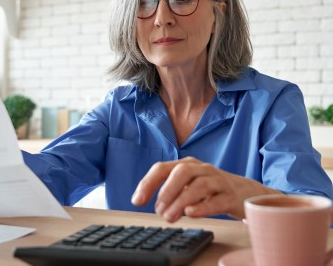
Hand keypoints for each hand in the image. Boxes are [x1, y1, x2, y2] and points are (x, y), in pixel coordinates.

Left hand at [131, 156, 278, 221]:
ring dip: (181, 201)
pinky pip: (217, 200)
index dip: (148, 183)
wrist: (245, 191)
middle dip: (167, 190)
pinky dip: (203, 206)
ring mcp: (218, 180)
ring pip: (199, 185)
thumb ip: (172, 191)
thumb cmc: (211, 189)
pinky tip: (191, 213)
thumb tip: (154, 204)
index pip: (163, 168)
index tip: (137, 201)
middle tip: (158, 210)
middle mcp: (202, 169)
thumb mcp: (189, 185)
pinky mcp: (231, 196)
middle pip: (182, 171)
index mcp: (187, 165)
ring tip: (170, 217)